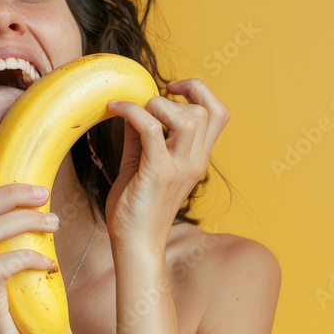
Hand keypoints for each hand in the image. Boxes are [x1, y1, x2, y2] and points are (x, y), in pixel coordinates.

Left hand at [104, 78, 229, 251]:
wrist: (134, 244)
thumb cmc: (136, 207)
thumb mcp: (141, 163)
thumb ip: (141, 135)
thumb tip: (134, 105)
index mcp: (196, 158)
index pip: (218, 113)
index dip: (199, 91)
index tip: (173, 88)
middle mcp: (194, 161)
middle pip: (207, 111)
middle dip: (179, 93)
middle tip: (152, 99)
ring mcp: (179, 168)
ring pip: (188, 117)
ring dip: (159, 104)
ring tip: (137, 111)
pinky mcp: (158, 173)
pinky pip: (149, 128)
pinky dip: (131, 111)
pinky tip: (114, 110)